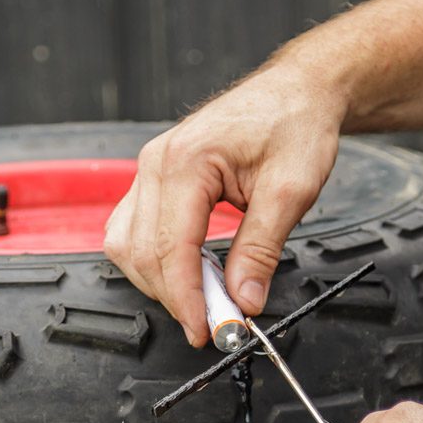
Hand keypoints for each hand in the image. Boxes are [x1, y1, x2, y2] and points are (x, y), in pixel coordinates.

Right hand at [103, 63, 344, 345]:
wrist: (296, 91)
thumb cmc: (295, 124)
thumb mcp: (292, 191)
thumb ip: (262, 250)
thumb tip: (244, 300)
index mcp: (186, 160)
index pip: (170, 247)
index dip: (185, 298)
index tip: (206, 331)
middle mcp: (156, 163)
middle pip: (140, 252)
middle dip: (173, 296)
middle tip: (214, 322)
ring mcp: (150, 169)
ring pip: (126, 245)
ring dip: (158, 281)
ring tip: (204, 298)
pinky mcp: (154, 178)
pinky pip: (132, 229)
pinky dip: (153, 260)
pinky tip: (187, 271)